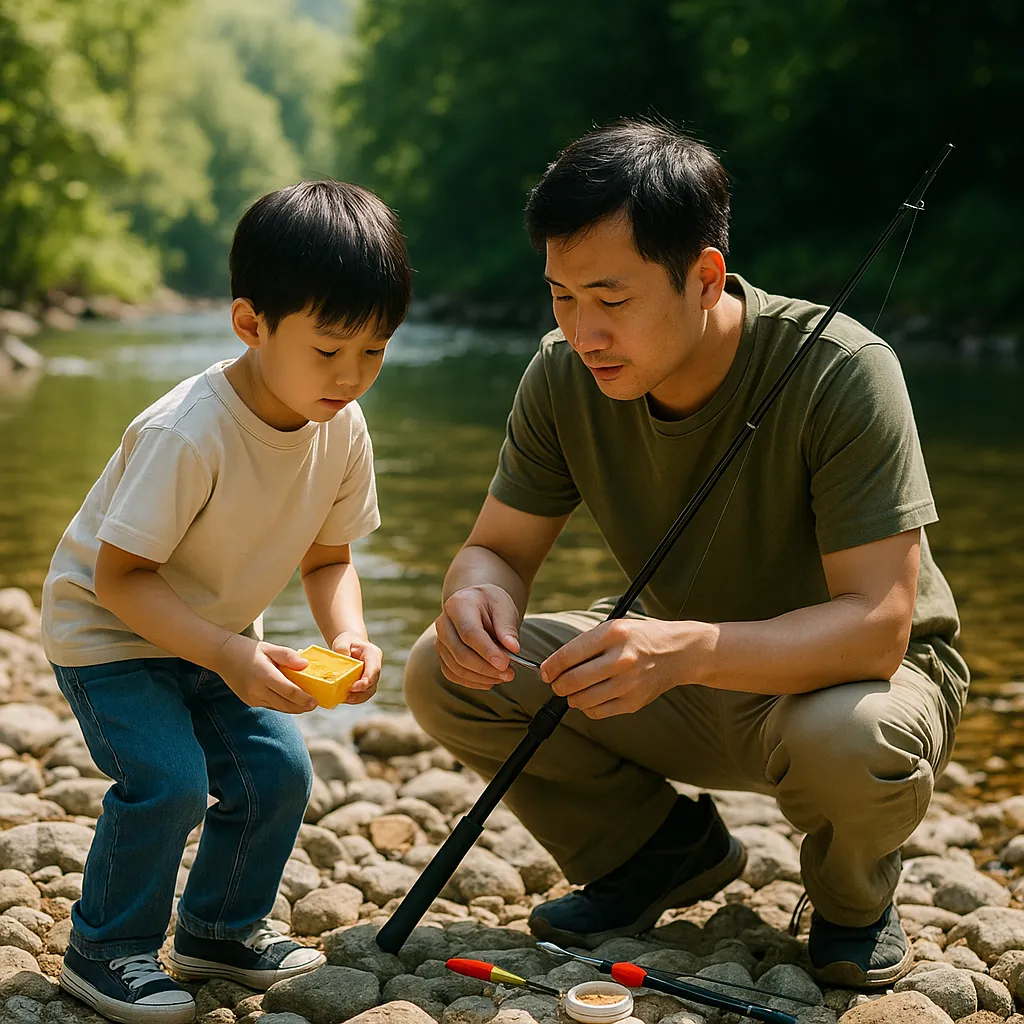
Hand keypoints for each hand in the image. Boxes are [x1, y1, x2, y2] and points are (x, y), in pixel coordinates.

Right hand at [213, 636, 316, 713]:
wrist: (223, 656)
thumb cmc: (250, 650)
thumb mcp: (269, 647)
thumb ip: (288, 656)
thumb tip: (305, 665)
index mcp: (263, 674)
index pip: (288, 690)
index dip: (303, 698)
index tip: (315, 700)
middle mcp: (257, 689)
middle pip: (285, 704)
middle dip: (301, 707)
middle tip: (314, 705)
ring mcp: (252, 698)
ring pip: (278, 708)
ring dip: (293, 708)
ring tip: (306, 705)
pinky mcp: (249, 701)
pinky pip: (270, 706)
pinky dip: (282, 705)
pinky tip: (292, 702)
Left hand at [331, 631, 381, 703]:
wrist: (349, 645)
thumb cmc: (347, 643)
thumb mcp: (343, 641)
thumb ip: (342, 647)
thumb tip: (342, 656)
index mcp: (373, 654)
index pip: (374, 669)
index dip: (366, 680)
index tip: (354, 687)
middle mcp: (375, 666)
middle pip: (373, 682)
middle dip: (361, 692)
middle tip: (347, 696)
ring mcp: (372, 676)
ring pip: (370, 691)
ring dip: (358, 698)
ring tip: (345, 699)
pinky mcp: (366, 683)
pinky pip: (363, 694)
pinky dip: (355, 698)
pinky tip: (344, 699)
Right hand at [435, 584, 521, 688]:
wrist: (477, 604)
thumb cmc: (491, 604)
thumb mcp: (504, 607)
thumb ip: (507, 627)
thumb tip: (513, 649)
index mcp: (457, 605)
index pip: (469, 632)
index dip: (487, 651)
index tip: (505, 664)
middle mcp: (443, 623)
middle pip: (460, 653)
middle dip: (486, 668)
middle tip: (510, 674)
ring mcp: (440, 641)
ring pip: (456, 667)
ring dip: (482, 677)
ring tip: (504, 676)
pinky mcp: (442, 655)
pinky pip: (453, 674)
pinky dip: (472, 681)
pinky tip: (491, 681)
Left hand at [540, 618, 713, 718]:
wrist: (678, 652)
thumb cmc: (639, 638)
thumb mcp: (613, 628)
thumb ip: (585, 645)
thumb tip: (553, 666)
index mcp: (614, 634)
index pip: (570, 654)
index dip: (551, 667)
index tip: (545, 672)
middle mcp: (622, 659)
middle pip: (574, 680)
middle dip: (557, 685)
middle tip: (555, 683)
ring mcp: (630, 683)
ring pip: (583, 700)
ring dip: (571, 697)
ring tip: (572, 690)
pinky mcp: (634, 702)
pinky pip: (598, 712)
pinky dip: (587, 707)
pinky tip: (590, 698)